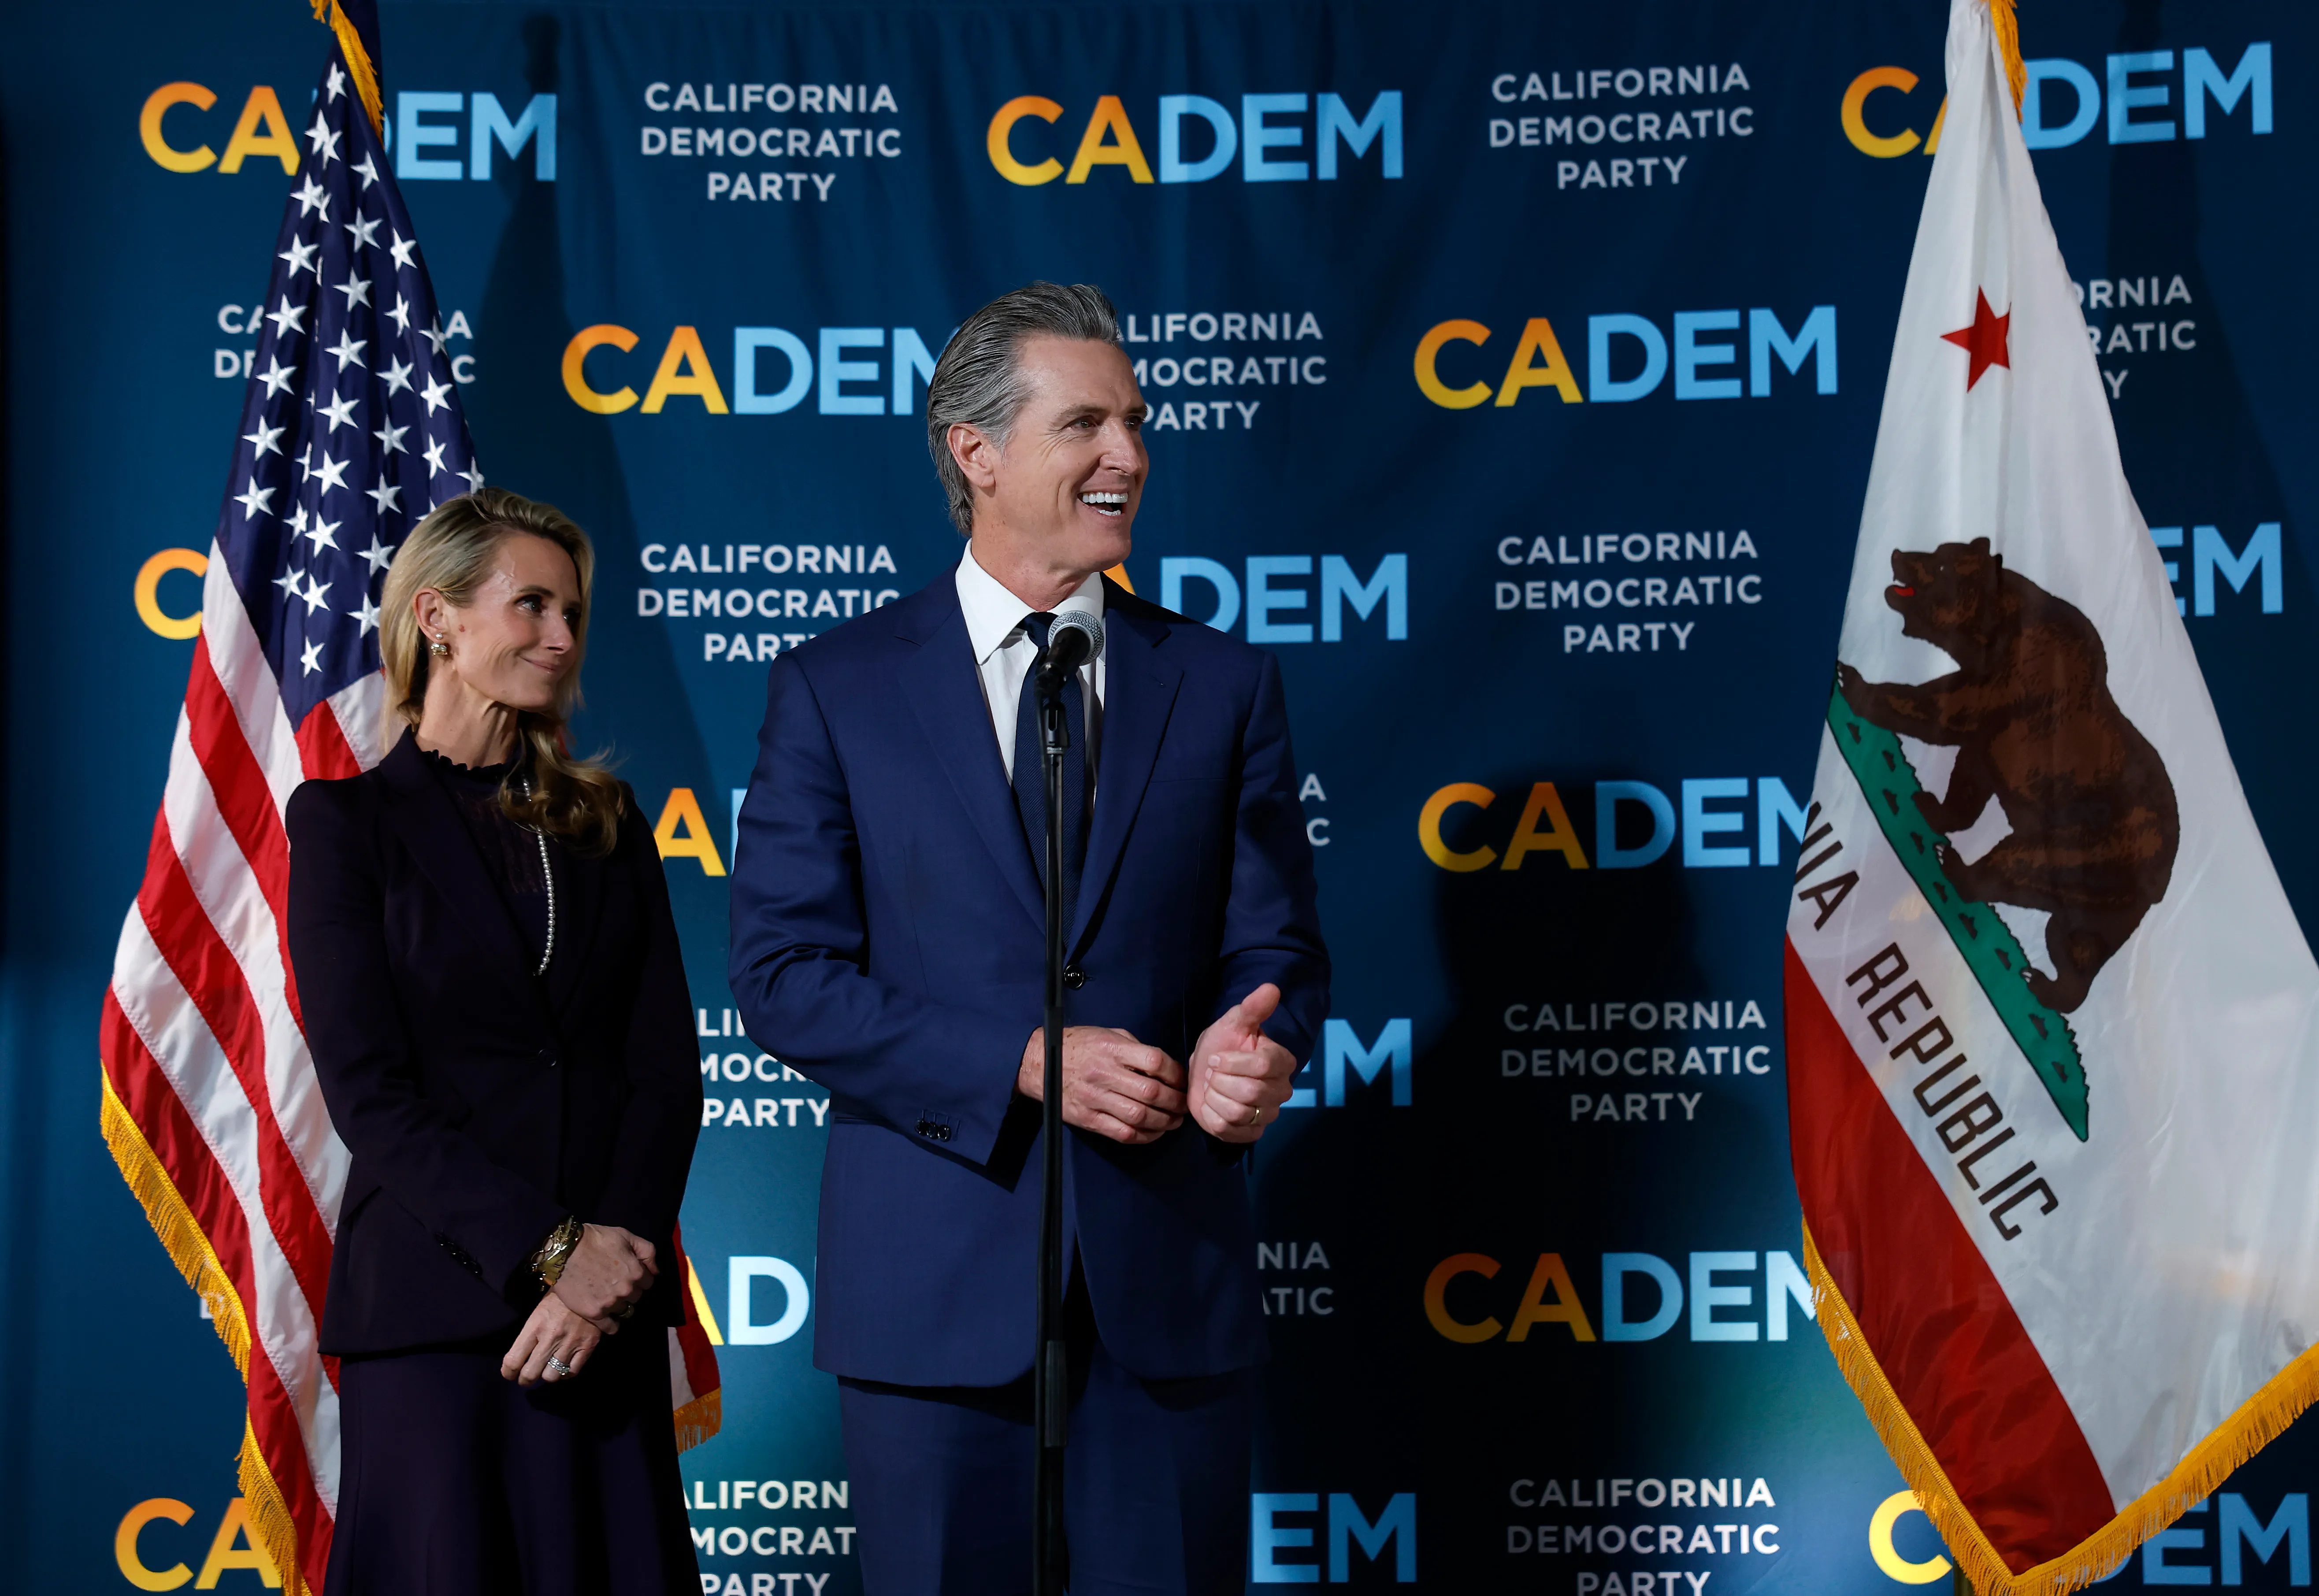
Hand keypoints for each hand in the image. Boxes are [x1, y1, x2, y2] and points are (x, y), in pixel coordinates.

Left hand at [501, 1291, 602, 1386]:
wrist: (589, 1287)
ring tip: (547, 1369)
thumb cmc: (558, 1299)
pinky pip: (572, 1372)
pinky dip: (566, 1373)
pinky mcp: (587, 1346)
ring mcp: (570, 1343)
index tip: (509, 1374)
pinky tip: (563, 1366)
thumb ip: (528, 1336)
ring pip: (552, 1376)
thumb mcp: (537, 1313)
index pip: (513, 1360)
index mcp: (535, 1327)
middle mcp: (551, 1338)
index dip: (508, 1372)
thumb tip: (520, 1358)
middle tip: (526, 1378)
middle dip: (525, 1380)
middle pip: (530, 1374)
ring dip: (547, 1375)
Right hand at [550, 1223, 656, 1329]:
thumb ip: (647, 1252)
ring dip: (620, 1305)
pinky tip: (607, 1318)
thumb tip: (655, 1271)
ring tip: (609, 1298)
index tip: (629, 1274)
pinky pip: (610, 1327)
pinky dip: (611, 1324)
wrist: (564, 1250)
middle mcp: (626, 1290)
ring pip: (625, 1311)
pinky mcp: (593, 1313)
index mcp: (637, 1272)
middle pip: (636, 1297)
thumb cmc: (595, 1239)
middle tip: (615, 1284)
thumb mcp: (626, 1236)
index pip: (648, 1283)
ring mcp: (610, 1303)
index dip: (640, 1278)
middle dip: (629, 1291)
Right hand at [1017, 1026, 1186, 1144]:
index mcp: (1112, 1048)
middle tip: (1183, 1105)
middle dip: (1175, 1102)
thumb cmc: (1079, 1046)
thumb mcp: (1109, 1034)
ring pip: (1139, 1116)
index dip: (1175, 1073)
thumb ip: (1136, 1049)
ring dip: (1164, 1122)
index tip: (1182, 1080)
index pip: (1154, 1061)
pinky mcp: (1088, 1119)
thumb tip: (1166, 1068)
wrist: (1039, 1063)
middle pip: (1150, 1092)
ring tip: (1174, 1121)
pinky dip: (1144, 1136)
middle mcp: (1103, 1073)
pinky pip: (1122, 1133)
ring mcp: (1094, 1098)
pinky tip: (1154, 1131)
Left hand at [1187, 984, 1298, 1143]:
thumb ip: (1253, 1008)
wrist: (1205, 1073)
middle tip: (1213, 1073)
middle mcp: (1282, 1090)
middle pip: (1251, 1091)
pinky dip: (1212, 1117)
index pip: (1263, 1066)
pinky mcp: (1251, 1133)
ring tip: (1213, 1088)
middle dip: (1221, 1080)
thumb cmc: (1221, 1045)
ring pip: (1239, 1112)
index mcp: (1282, 1062)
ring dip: (1215, 1097)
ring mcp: (1267, 1115)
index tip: (1215, 1057)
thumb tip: (1272, 987)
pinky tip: (1212, 1105)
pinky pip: (1228, 1129)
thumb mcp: (1233, 1023)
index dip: (1231, 1062)